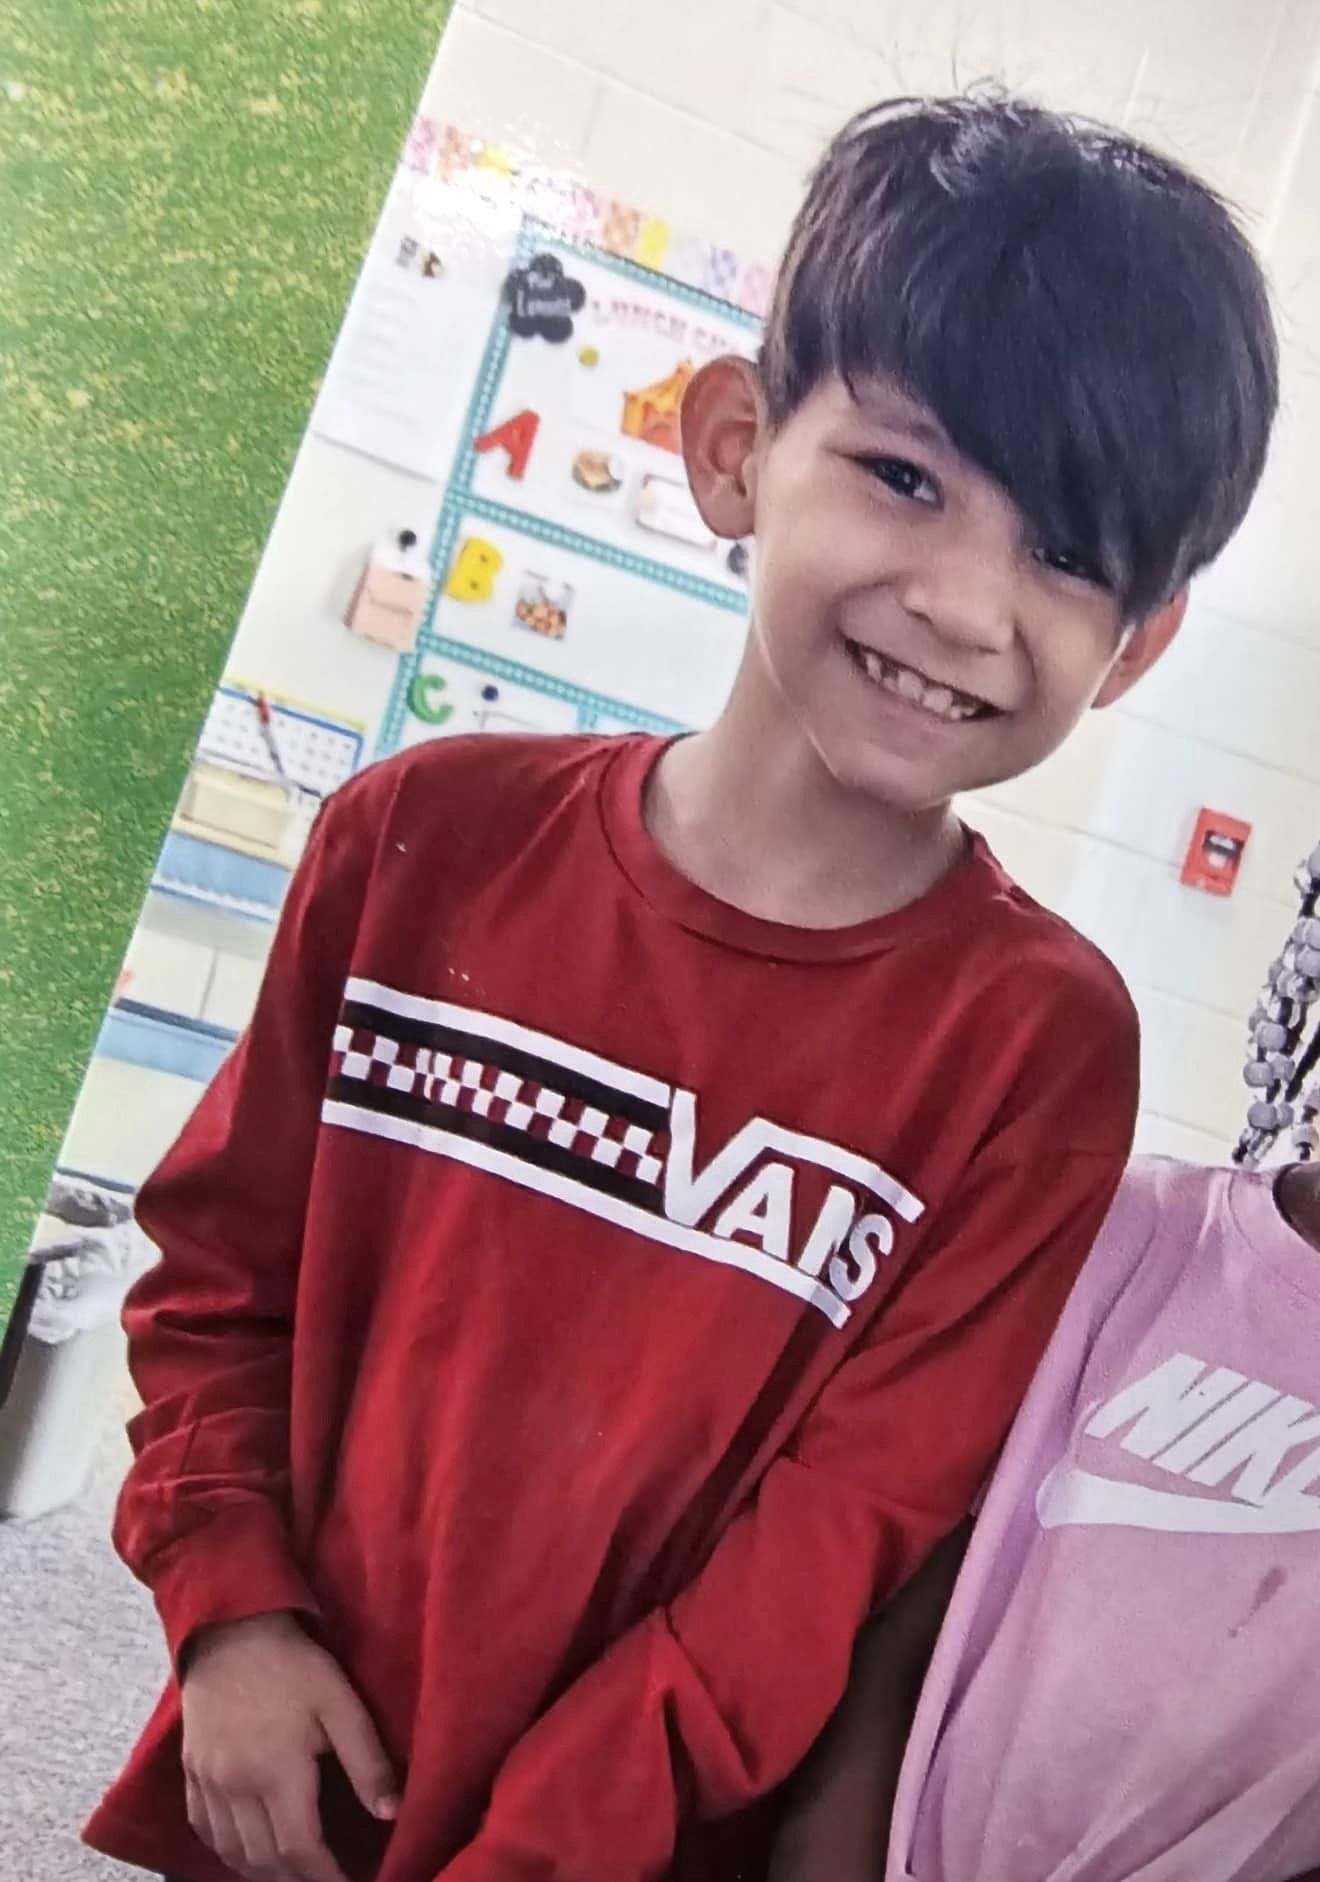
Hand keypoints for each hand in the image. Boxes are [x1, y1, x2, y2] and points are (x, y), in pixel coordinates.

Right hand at [181, 1610, 399, 1881]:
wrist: (230, 1630)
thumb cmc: (293, 1664)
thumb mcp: (340, 1702)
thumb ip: (366, 1760)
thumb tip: (392, 1813)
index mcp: (277, 1773)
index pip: (300, 1850)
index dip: (326, 1877)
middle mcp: (236, 1787)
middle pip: (265, 1860)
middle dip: (297, 1878)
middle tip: (325, 1878)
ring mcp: (208, 1781)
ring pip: (232, 1851)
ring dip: (263, 1870)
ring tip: (294, 1871)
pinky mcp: (190, 1771)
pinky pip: (205, 1829)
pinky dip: (228, 1850)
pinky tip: (248, 1848)